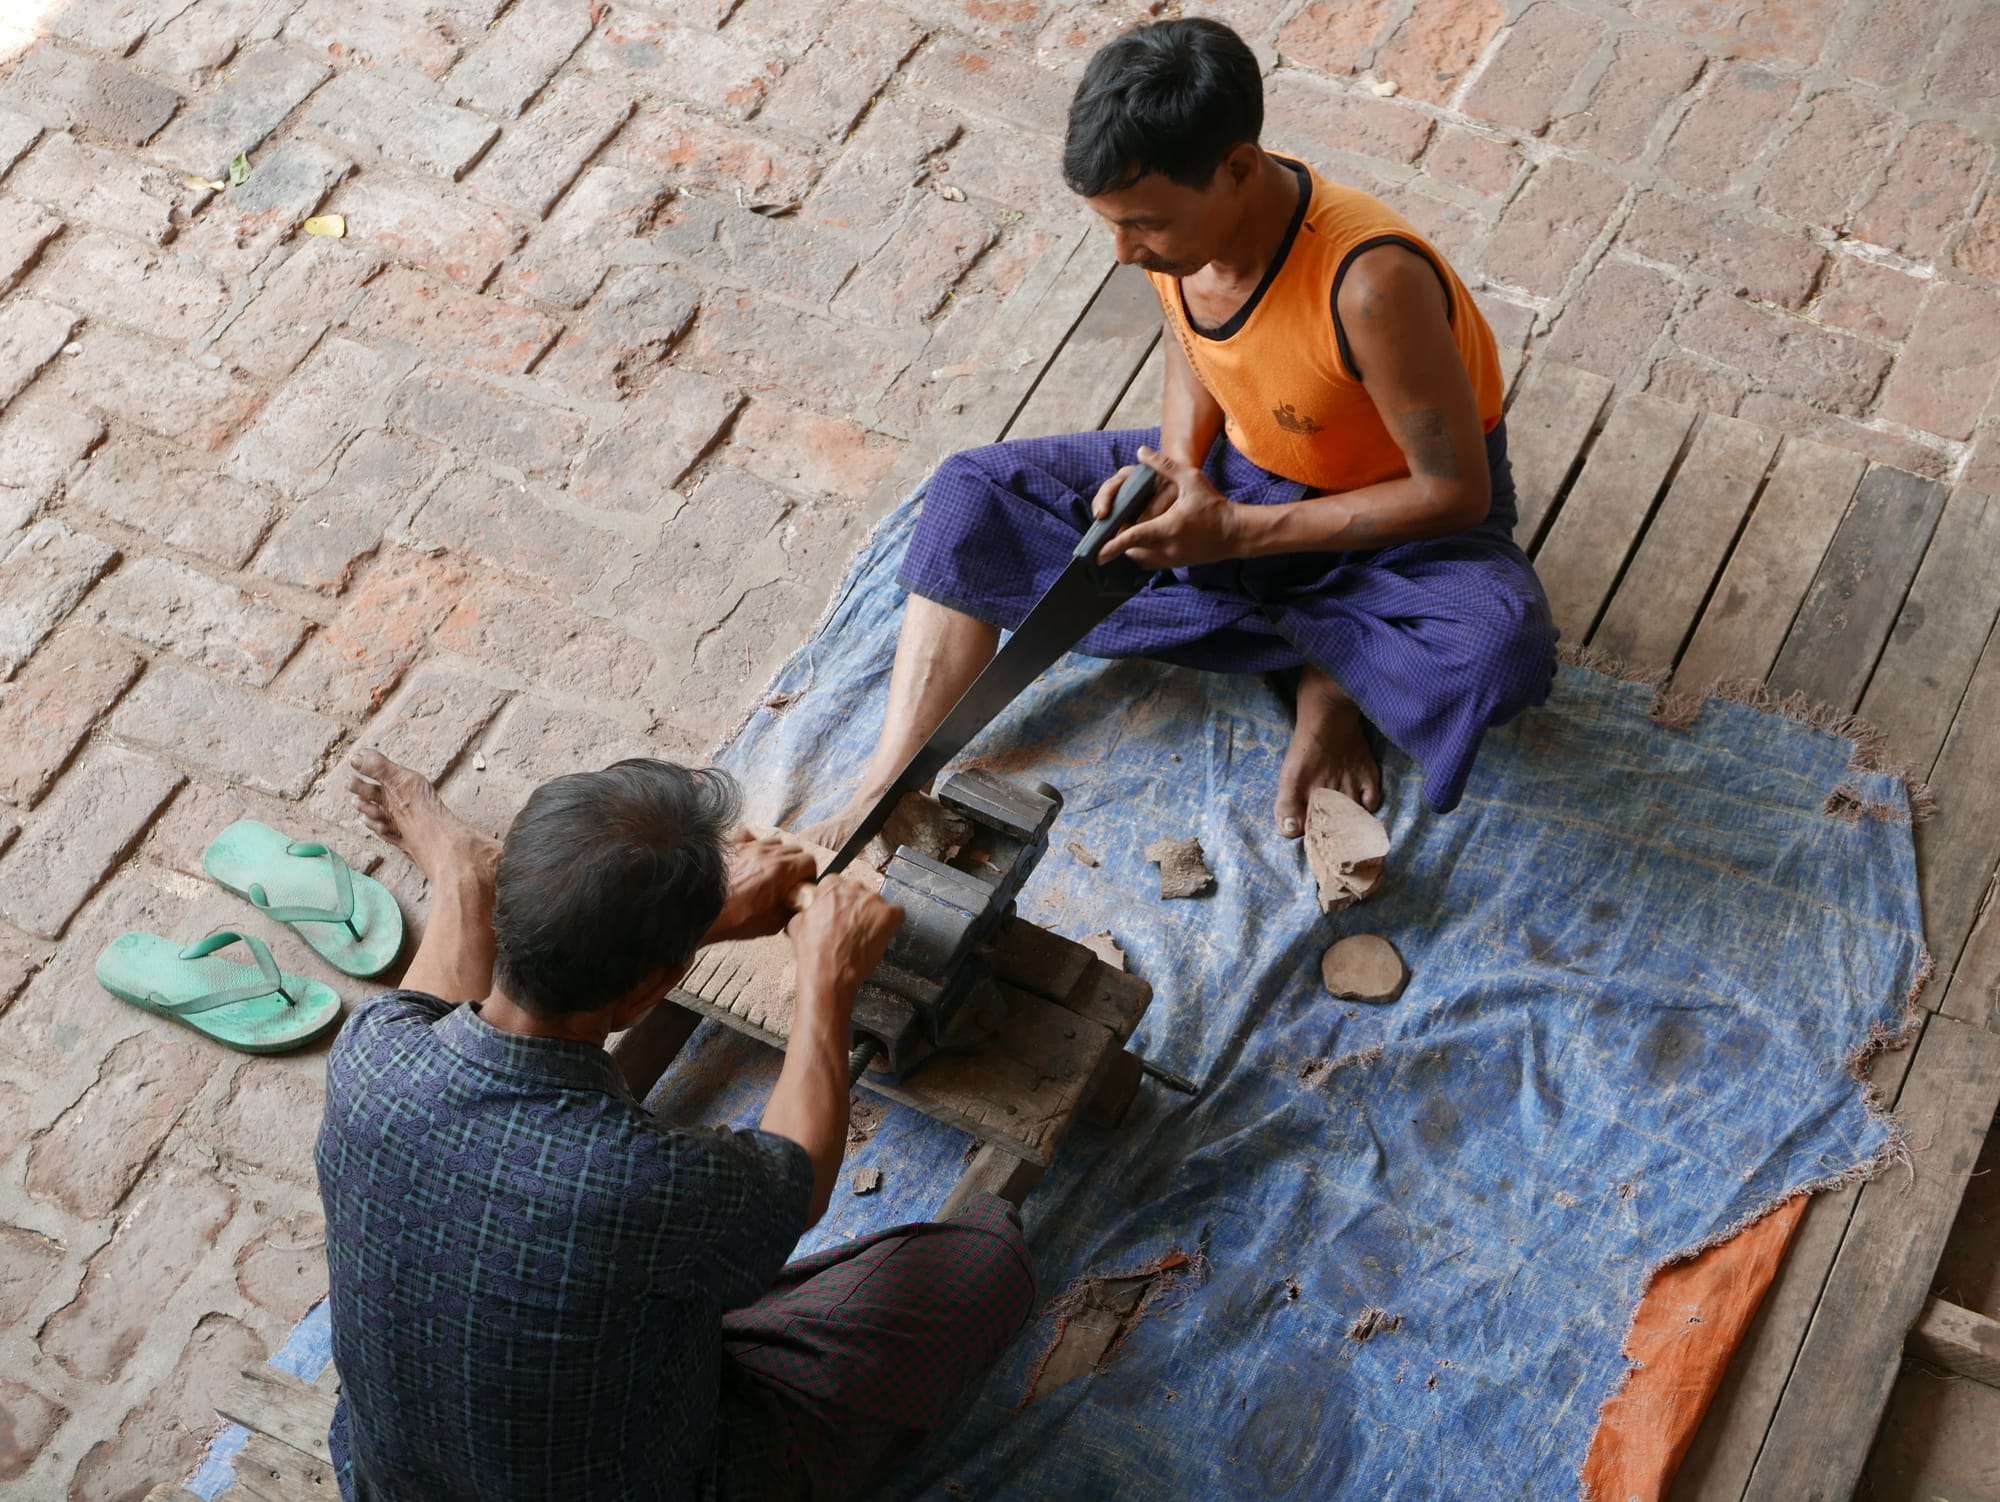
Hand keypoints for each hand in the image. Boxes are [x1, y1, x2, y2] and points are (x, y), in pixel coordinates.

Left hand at [704, 828, 817, 944]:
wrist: (701, 911)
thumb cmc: (734, 919)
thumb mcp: (772, 924)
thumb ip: (789, 910)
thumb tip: (794, 905)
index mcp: (781, 871)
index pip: (810, 861)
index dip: (808, 874)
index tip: (801, 885)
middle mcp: (767, 853)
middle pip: (794, 849)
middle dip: (795, 864)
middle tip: (786, 881)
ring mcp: (748, 847)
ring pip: (774, 841)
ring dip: (777, 853)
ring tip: (768, 869)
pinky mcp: (731, 845)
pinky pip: (749, 834)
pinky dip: (753, 841)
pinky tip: (751, 854)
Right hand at [786, 875, 902, 1026]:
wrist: (829, 974)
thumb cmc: (814, 954)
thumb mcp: (797, 925)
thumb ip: (808, 910)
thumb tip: (811, 911)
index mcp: (830, 886)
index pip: (838, 884)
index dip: (839, 902)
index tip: (840, 912)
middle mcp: (853, 888)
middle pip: (859, 892)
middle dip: (856, 908)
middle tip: (852, 926)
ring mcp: (873, 900)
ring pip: (877, 903)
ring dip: (873, 916)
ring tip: (864, 935)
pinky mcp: (889, 915)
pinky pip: (897, 913)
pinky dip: (891, 924)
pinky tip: (880, 935)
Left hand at [1094, 447, 1243, 568]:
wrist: (1236, 532)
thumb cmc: (1214, 504)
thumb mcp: (1191, 479)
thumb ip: (1164, 465)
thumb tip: (1141, 451)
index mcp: (1168, 527)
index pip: (1133, 538)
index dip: (1113, 546)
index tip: (1097, 554)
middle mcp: (1168, 548)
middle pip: (1132, 550)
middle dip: (1121, 542)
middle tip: (1118, 525)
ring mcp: (1172, 560)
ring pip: (1140, 559)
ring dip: (1132, 549)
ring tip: (1130, 531)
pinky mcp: (1176, 565)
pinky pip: (1151, 563)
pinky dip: (1143, 554)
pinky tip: (1145, 540)